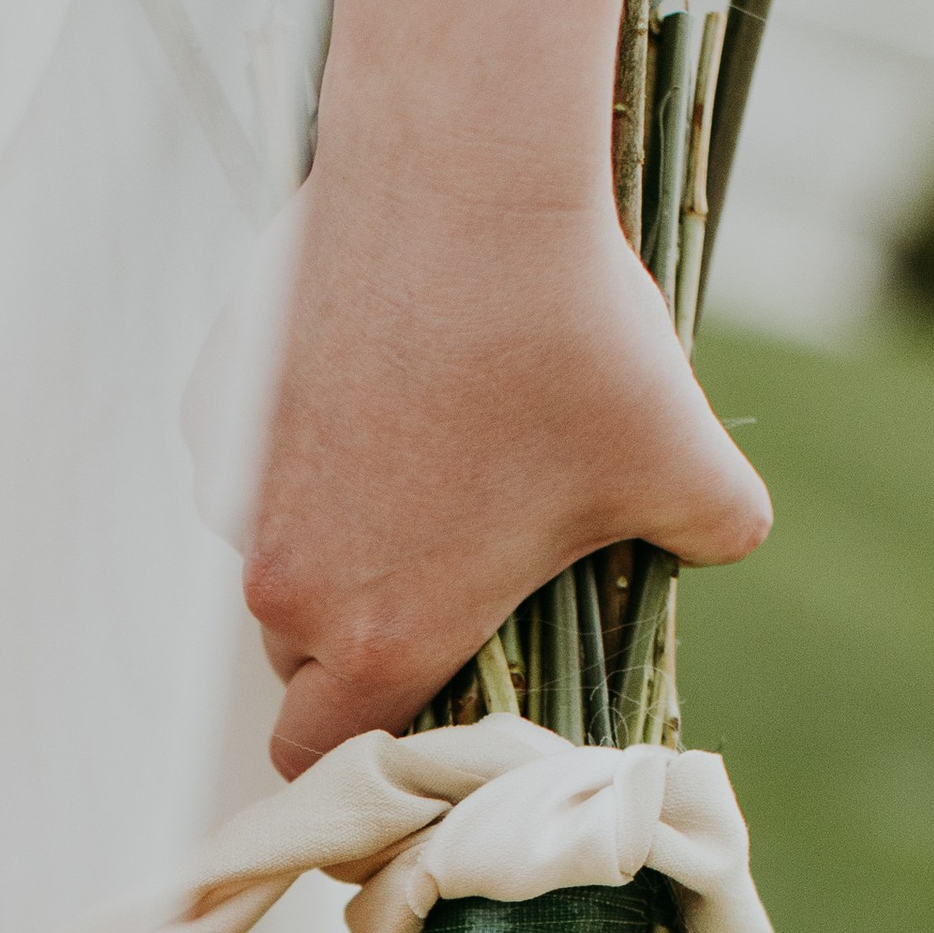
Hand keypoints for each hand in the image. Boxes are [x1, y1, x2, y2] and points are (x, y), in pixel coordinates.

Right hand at [244, 166, 771, 777]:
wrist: (460, 170)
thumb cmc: (568, 333)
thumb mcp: (681, 455)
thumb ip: (713, 531)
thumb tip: (720, 539)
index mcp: (385, 639)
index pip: (326, 763)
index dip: (372, 761)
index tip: (414, 724)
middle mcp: (288, 585)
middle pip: (302, 666)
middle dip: (357, 645)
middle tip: (442, 578)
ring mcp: (239, 494)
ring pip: (277, 561)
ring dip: (328, 543)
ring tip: (418, 459)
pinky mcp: (213, 406)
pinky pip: (249, 468)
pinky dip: (298, 452)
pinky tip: (374, 384)